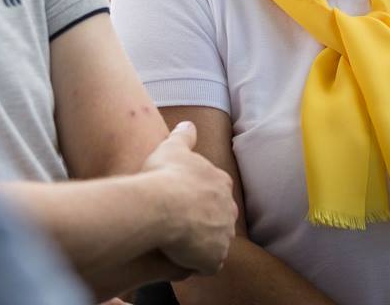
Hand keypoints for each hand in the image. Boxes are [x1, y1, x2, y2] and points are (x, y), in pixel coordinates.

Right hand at [140, 121, 236, 274]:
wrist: (161, 206)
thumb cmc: (164, 175)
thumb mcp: (172, 147)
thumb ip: (184, 136)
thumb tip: (188, 123)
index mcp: (221, 183)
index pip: (215, 192)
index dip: (197, 198)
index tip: (181, 201)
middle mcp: (229, 209)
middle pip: (218, 218)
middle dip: (203, 222)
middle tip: (178, 224)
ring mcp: (224, 236)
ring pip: (214, 243)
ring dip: (200, 245)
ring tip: (176, 244)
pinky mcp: (215, 259)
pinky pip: (207, 265)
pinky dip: (196, 264)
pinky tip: (178, 259)